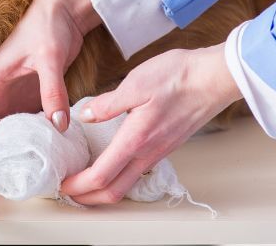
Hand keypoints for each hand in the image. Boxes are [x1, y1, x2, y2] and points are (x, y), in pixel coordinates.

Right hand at [0, 0, 100, 159]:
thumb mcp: (50, 58)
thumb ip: (53, 91)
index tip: (0, 160)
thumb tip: (59, 125)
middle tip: (14, 174)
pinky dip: (30, 141)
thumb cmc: (48, 27)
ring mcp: (11, 100)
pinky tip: (44, 152)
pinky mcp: (28, 101)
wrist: (63, 12)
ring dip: (12, 151)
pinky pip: (23, 128)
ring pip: (2, 134)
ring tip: (29, 169)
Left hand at [60, 45, 242, 204]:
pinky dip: (118, 176)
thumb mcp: (136, 83)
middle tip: (67, 191)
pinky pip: (138, 172)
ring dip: (102, 189)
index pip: (100, 176)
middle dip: (87, 198)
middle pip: (113, 192)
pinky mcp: (166, 145)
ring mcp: (159, 152)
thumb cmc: (179, 77)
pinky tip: (111, 162)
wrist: (215, 78)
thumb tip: (85, 115)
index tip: (61, 184)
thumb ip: (108, 104)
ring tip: (84, 181)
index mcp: (135, 140)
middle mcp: (148, 153)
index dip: (77, 186)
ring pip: (126, 184)